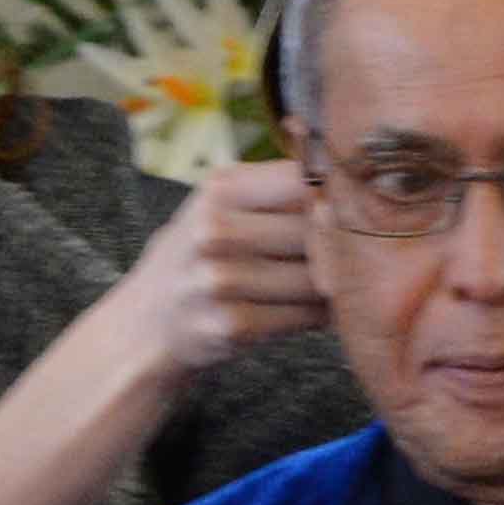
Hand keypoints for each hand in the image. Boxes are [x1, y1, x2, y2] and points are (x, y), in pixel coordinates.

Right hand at [110, 161, 333, 382]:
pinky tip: (310, 309)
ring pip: (318, 276)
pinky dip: (319, 314)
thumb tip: (359, 188)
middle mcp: (213, 230)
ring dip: (335, 284)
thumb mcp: (220, 207)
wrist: (145, 325)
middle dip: (341, 247)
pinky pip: (305, 315)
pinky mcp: (230, 325)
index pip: (306, 179)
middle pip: (318, 230)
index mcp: (219, 189)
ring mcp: (218, 280)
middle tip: (351, 256)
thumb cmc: (198, 259)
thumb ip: (277, 192)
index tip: (351, 212)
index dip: (339, 197)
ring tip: (330, 283)